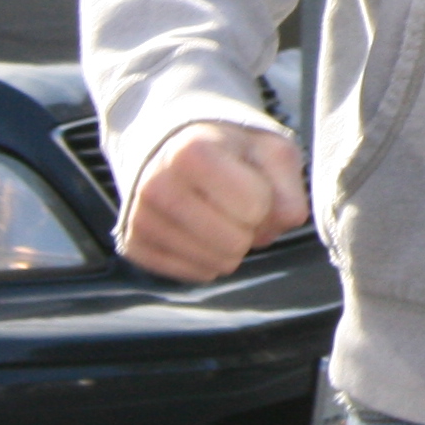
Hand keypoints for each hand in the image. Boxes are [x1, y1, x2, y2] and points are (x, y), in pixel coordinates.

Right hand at [118, 119, 308, 282]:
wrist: (177, 150)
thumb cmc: (232, 151)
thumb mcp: (272, 150)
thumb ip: (290, 186)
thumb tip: (286, 221)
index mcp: (191, 151)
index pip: (255, 205)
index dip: (265, 198)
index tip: (251, 180)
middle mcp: (156, 185)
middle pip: (235, 242)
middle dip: (250, 228)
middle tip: (237, 204)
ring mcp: (140, 218)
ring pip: (215, 264)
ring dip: (231, 247)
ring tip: (220, 216)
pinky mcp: (134, 246)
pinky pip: (193, 274)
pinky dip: (209, 259)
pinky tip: (202, 232)